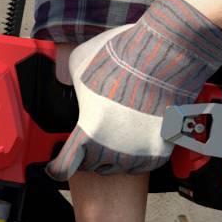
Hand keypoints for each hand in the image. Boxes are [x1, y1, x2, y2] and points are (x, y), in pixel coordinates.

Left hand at [47, 0, 221, 180]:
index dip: (57, 168)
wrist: (166, 54)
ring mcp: (142, 151)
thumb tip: (73, 88)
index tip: (56, 167)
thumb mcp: (79, 65)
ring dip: (115, 157)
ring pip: (122, 167)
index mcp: (90, 133)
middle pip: (95, 166)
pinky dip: (139, 155)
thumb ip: (72, 86)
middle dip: (88, 156)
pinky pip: (146, 162)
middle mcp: (116, 149)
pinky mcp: (165, 147)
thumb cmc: (122, 57)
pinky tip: (135, 141)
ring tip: (114, 138)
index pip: (65, 167)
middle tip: (89, 142)